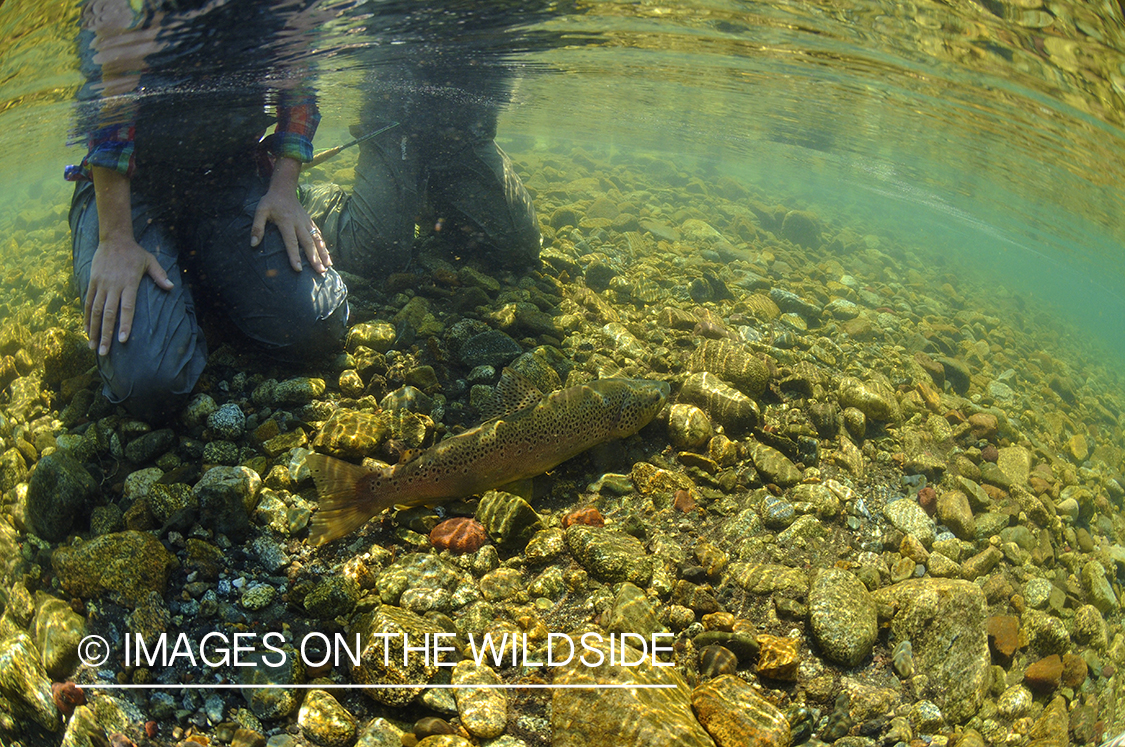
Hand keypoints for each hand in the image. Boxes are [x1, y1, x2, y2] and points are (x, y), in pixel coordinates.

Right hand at [85, 234, 172, 355]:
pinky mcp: (92, 282)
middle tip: (104, 352)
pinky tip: (86, 330)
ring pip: (96, 311)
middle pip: (109, 315)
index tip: (122, 341)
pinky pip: (88, 302)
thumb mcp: (150, 261)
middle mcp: (113, 286)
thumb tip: (172, 287)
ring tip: (93, 346)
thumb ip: (160, 275)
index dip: (125, 325)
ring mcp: (101, 284)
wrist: (114, 238)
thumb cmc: (135, 253)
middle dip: (106, 335)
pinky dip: (86, 317)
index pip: (126, 309)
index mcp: (129, 284)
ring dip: (94, 330)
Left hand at [250, 156, 330, 273]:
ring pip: (317, 240)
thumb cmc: (271, 201)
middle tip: (320, 272)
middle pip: (309, 243)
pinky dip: (324, 246)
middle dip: (315, 258)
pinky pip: (318, 235)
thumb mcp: (260, 211)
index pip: (291, 242)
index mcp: (287, 222)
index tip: (298, 269)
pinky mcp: (310, 222)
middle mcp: (299, 224)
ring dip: (323, 254)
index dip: (294, 256)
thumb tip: (253, 244)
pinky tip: (327, 256)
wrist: (284, 188)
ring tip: (328, 266)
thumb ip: (257, 227)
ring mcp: (306, 223)